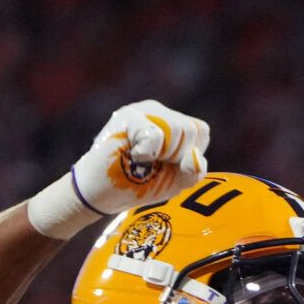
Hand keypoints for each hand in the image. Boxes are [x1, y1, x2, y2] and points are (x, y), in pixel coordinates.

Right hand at [67, 100, 210, 214]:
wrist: (103, 193)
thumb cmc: (139, 185)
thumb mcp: (176, 181)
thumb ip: (194, 171)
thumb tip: (194, 156)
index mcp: (172, 121)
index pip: (200, 131)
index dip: (190, 155)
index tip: (168, 164)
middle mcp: (158, 111)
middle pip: (190, 129)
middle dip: (176, 156)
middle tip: (151, 163)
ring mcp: (141, 110)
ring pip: (176, 129)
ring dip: (161, 154)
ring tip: (141, 159)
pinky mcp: (126, 116)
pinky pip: (155, 134)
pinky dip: (147, 153)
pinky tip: (132, 155)